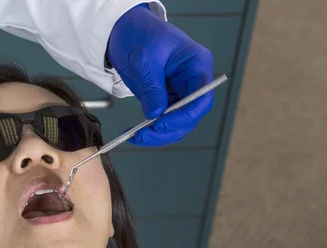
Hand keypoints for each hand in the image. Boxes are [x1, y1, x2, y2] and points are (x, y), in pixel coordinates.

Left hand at [108, 4, 213, 146]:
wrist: (125, 31)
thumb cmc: (141, 34)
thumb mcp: (146, 59)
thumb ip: (152, 88)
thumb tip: (155, 114)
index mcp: (196, 65)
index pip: (201, 98)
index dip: (185, 116)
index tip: (161, 125)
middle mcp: (192, 82)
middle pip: (190, 116)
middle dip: (168, 129)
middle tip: (144, 135)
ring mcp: (179, 93)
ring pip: (177, 124)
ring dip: (158, 135)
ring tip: (136, 137)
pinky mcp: (164, 100)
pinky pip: (162, 121)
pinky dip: (150, 130)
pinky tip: (134, 134)